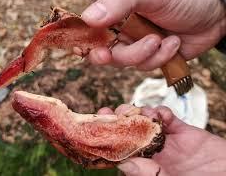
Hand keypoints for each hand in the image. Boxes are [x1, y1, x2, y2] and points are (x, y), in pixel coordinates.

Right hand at [82, 0, 225, 70]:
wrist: (214, 14)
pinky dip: (159, 59)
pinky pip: (145, 67)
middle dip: (116, 55)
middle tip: (110, 55)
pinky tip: (173, 44)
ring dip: (143, 55)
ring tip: (161, 40)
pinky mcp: (150, 56)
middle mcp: (122, 28)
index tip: (94, 50)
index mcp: (115, 11)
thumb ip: (118, 3)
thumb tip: (88, 18)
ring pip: (125, 62)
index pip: (91, 29)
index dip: (88, 42)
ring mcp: (135, 44)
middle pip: (105, 52)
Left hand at [97, 105, 225, 175]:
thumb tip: (124, 164)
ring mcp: (167, 142)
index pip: (121, 150)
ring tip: (137, 113)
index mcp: (146, 168)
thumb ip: (149, 175)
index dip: (108, 138)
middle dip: (117, 120)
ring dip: (138, 113)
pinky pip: (167, 117)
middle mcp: (153, 154)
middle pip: (128, 132)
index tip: (98, 125)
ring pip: (144, 121)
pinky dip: (161, 111)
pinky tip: (161, 115)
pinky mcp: (183, 132)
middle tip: (109, 112)